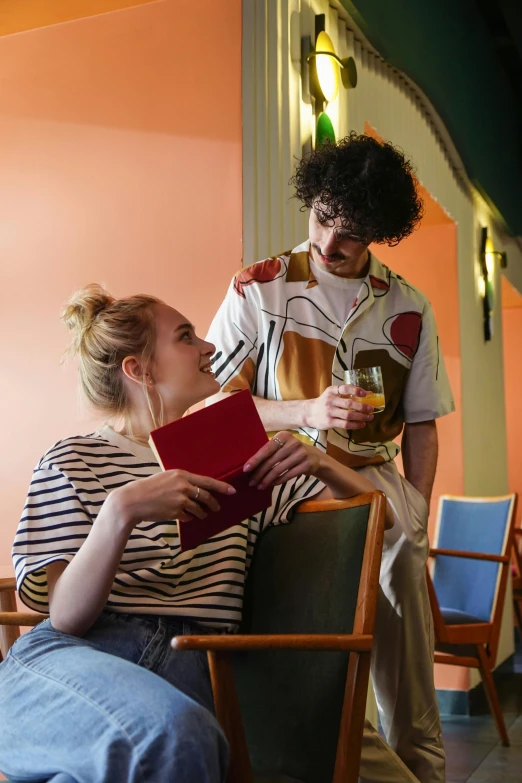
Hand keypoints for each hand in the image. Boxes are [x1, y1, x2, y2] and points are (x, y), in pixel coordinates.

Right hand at [112, 470, 235, 526]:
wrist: (133, 501)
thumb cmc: (147, 488)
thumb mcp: (165, 478)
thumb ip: (180, 481)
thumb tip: (195, 488)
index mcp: (181, 474)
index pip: (207, 481)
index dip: (221, 486)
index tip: (232, 491)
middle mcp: (183, 486)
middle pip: (206, 496)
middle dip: (214, 503)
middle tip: (217, 508)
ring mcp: (180, 499)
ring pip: (199, 509)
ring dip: (202, 513)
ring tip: (202, 515)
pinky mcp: (176, 512)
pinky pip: (188, 517)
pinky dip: (189, 518)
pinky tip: (185, 517)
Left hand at [243, 431, 321, 489]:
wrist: (315, 457)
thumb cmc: (292, 451)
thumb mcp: (283, 446)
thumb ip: (270, 451)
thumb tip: (250, 464)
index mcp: (283, 436)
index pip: (266, 449)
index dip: (255, 459)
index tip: (245, 469)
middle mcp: (293, 443)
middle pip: (271, 461)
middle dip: (259, 473)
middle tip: (251, 482)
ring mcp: (300, 454)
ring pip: (278, 470)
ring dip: (267, 480)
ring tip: (259, 486)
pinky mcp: (306, 465)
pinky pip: (287, 475)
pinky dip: (277, 481)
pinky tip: (271, 484)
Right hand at [305, 385, 373, 430]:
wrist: (309, 413)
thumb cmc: (325, 402)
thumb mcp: (333, 394)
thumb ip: (348, 394)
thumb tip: (369, 394)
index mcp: (331, 391)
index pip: (344, 388)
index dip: (355, 390)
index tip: (365, 393)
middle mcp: (330, 400)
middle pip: (349, 404)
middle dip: (362, 406)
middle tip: (371, 409)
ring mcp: (329, 412)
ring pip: (348, 415)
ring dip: (361, 417)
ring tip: (370, 417)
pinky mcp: (329, 422)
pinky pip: (345, 424)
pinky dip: (355, 425)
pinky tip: (362, 424)